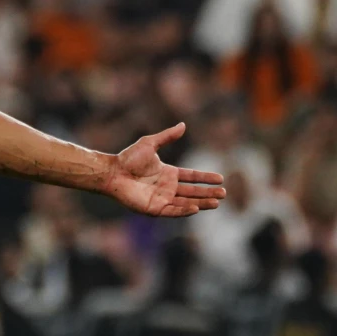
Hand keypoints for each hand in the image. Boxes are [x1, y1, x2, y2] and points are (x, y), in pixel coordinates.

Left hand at [104, 123, 225, 217]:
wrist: (113, 172)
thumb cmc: (128, 158)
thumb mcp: (150, 143)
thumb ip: (167, 136)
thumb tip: (183, 124)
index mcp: (168, 173)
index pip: (192, 177)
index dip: (206, 178)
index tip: (220, 178)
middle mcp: (167, 187)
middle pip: (193, 191)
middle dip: (208, 193)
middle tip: (223, 194)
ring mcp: (161, 198)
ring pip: (186, 203)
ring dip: (201, 203)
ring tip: (216, 203)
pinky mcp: (154, 208)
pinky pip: (173, 211)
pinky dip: (184, 210)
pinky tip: (196, 208)